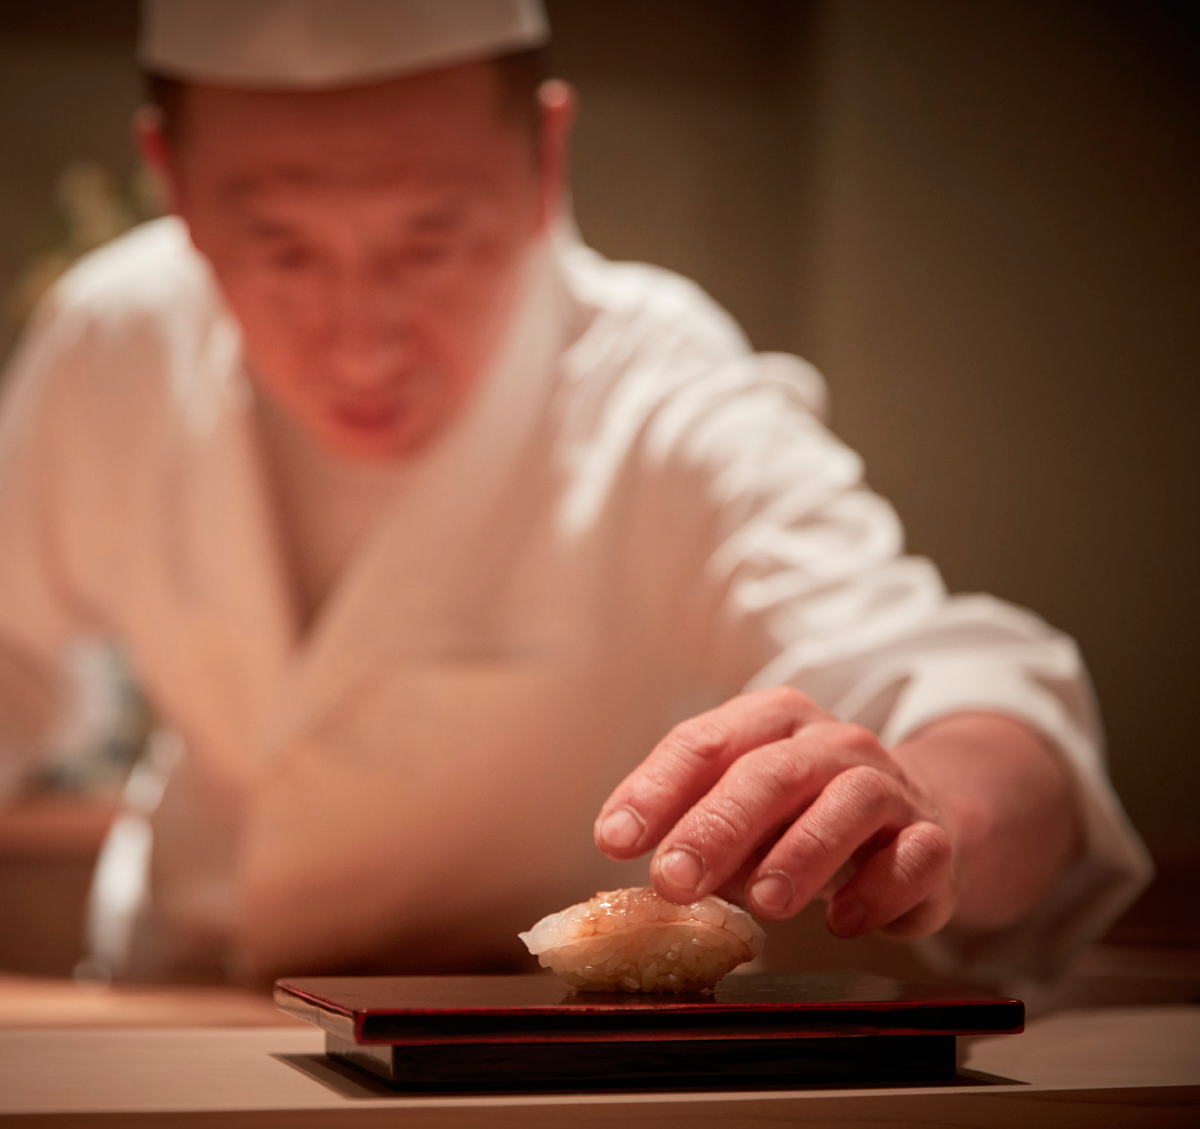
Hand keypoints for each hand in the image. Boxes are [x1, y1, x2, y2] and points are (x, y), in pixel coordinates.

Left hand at [594, 687, 957, 939]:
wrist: (921, 815)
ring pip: (850, 801)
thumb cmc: (807, 813)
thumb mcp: (746, 807)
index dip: (656, 789)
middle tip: (674, 879)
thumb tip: (651, 873)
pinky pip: (916, 855)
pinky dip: (880, 889)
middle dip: (716, 826)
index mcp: (771, 721)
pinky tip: (846, 920)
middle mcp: (831, 742)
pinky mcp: (933, 838)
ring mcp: (889, 785)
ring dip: (802, 853)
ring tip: (764, 902)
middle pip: (771, 771)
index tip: (613, 839)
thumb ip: (699, 826)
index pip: (705, 742)